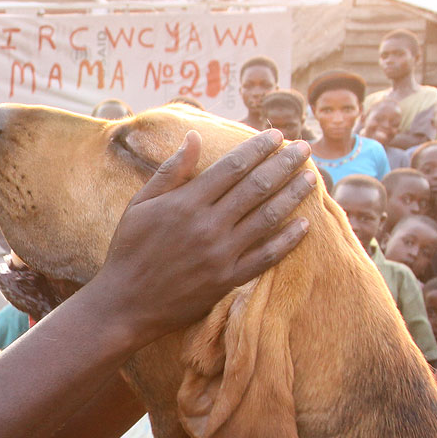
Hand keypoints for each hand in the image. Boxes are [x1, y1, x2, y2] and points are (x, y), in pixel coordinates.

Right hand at [80, 128, 313, 344]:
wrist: (125, 304)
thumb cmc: (128, 250)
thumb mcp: (139, 205)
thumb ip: (170, 171)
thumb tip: (194, 136)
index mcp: (186, 203)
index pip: (233, 166)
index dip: (258, 147)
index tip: (277, 134)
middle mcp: (208, 225)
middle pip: (257, 186)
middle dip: (284, 163)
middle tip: (305, 148)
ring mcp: (221, 254)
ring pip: (268, 217)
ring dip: (293, 194)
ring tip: (311, 177)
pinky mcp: (227, 279)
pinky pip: (266, 257)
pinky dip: (288, 240)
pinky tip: (304, 225)